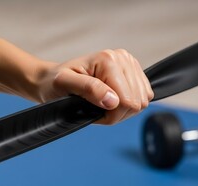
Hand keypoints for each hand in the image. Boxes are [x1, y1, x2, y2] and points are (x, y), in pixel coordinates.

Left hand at [36, 49, 153, 124]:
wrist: (53, 78)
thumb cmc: (55, 83)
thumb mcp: (64, 85)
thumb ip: (88, 89)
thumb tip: (113, 100)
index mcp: (108, 59)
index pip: (126, 101)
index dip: (110, 115)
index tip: (90, 110)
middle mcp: (123, 58)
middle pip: (137, 102)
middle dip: (116, 113)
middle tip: (94, 107)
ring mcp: (130, 63)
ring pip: (142, 101)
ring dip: (121, 110)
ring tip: (100, 103)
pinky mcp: (134, 71)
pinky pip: (144, 97)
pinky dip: (126, 105)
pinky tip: (110, 99)